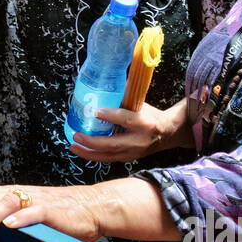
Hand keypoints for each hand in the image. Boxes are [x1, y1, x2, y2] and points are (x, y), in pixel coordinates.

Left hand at [0, 183, 102, 241]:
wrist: (93, 207)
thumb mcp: (26, 212)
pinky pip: (36, 212)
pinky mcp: (54, 211)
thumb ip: (6, 215)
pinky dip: (22, 218)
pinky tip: (10, 227)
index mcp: (12, 193)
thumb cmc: (59, 214)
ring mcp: (37, 201)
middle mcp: (20, 193)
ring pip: (6, 202)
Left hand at [70, 102, 190, 161]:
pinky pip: (109, 159)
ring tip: (74, 146)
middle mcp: (139, 140)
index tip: (95, 111)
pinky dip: (94, 156)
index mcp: (145, 123)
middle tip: (77, 135)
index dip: (110, 116)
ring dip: (89, 153)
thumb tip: (104, 82)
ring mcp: (134, 152)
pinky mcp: (129, 158)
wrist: (168, 133)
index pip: (126, 119)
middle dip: (92, 142)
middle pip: (113, 144)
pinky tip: (82, 151)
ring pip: (108, 156)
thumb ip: (123, 98)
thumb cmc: (151, 115)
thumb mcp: (141, 104)